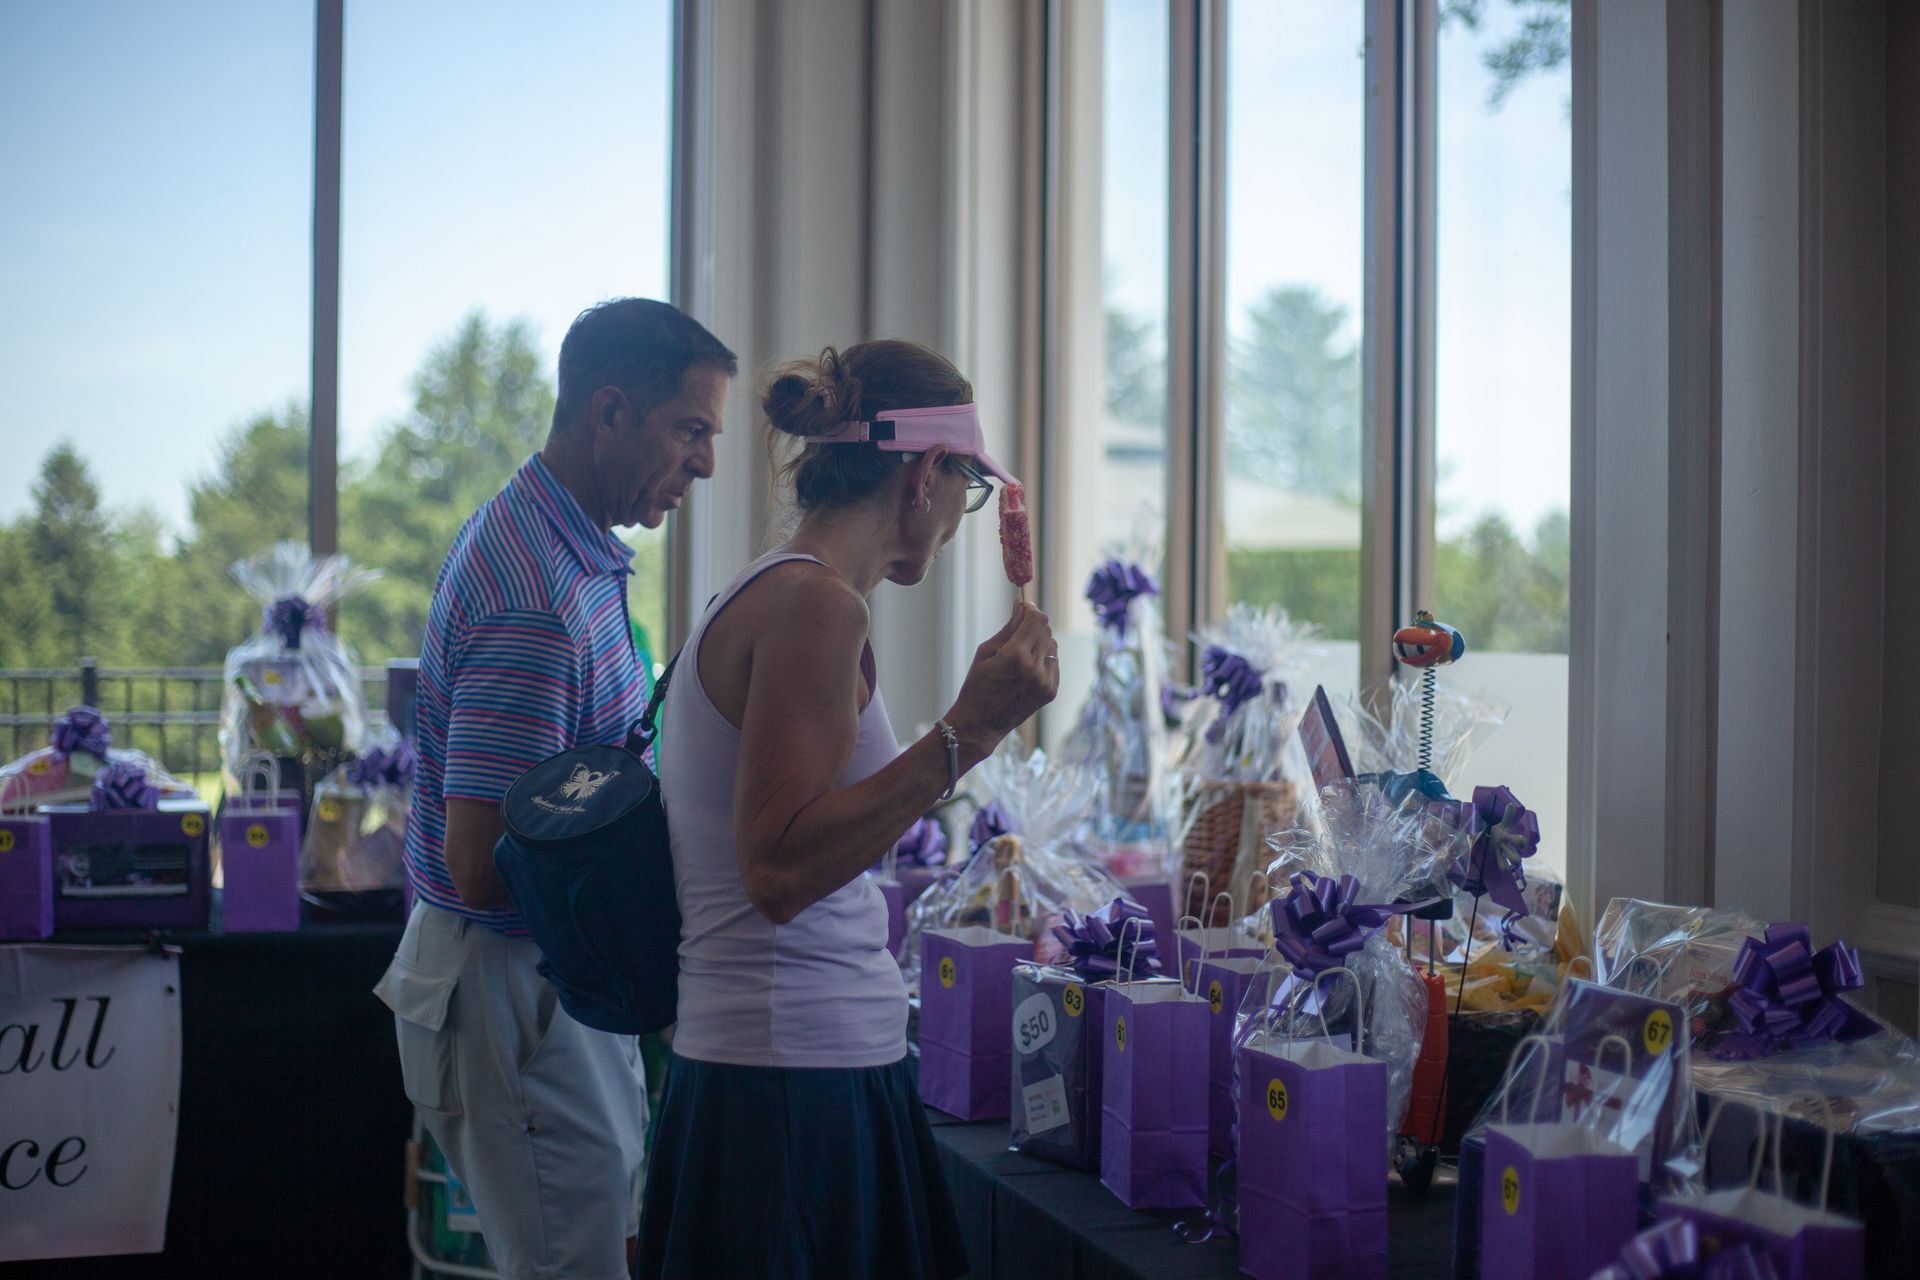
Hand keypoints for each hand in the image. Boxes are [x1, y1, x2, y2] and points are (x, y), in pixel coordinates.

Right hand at [944, 602, 1058, 759]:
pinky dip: (1043, 660)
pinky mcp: (1051, 691)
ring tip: (1020, 654)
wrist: (981, 724)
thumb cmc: (977, 685)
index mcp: (1015, 655)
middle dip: (1034, 625)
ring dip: (1040, 643)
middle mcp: (1034, 668)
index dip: (1031, 609)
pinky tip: (1026, 668)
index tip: (1024, 607)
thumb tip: (1021, 606)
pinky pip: (1053, 664)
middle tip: (1020, 629)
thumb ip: (1008, 628)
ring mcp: (1045, 681)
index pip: (1036, 620)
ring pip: (1052, 646)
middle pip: (1046, 630)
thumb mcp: (986, 652)